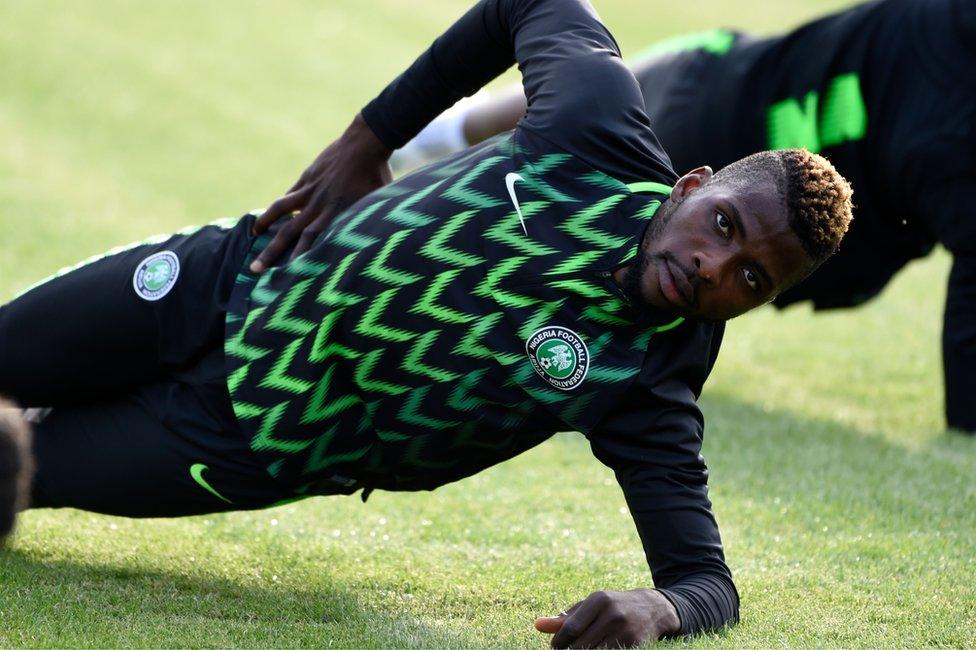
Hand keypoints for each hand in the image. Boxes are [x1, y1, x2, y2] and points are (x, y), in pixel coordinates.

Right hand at [250, 113, 392, 272]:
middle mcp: (319, 205)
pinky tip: (272, 214)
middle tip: (255, 269)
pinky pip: (290, 194)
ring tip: (254, 234)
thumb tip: (376, 243)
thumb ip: (368, 222)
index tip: (287, 277)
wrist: (367, 143)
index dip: (300, 260)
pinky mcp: (308, 176)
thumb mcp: (378, 204)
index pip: (313, 243)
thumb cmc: (378, 175)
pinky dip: (281, 205)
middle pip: (290, 234)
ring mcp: (311, 189)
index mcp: (337, 214)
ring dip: (265, 223)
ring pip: (281, 210)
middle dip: (272, 253)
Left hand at [534, 588, 679, 647]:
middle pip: (581, 645)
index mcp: (598, 599)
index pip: (570, 628)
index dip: (558, 642)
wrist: (652, 609)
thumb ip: (564, 618)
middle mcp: (612, 613)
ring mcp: (625, 631)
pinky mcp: (635, 645)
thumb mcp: (590, 607)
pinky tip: (598, 649)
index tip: (555, 647)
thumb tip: (537, 625)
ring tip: (582, 648)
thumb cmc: (612, 607)